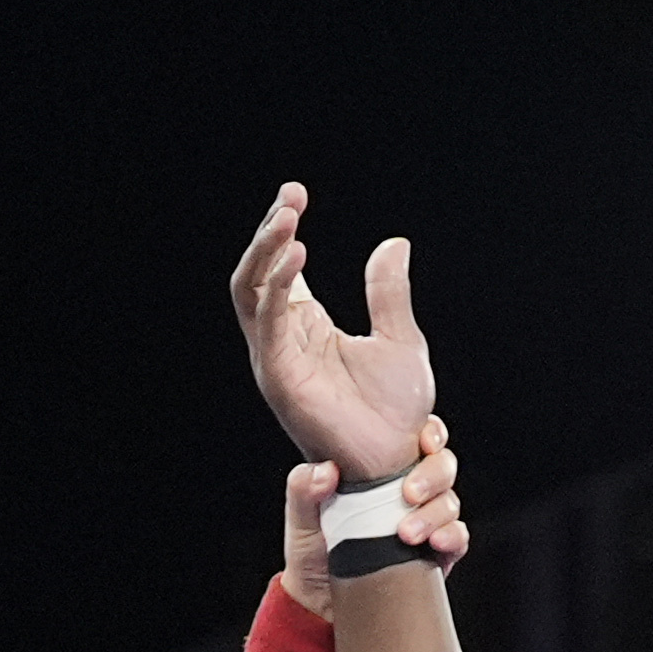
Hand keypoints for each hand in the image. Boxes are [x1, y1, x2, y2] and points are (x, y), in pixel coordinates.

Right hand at [231, 182, 436, 479]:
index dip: (281, 231)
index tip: (296, 193)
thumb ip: (388, 292)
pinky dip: (278, 287)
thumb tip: (394, 243)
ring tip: (288, 216)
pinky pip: (269, 323)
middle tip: (290, 196)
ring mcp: (278, 359)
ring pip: (252, 293)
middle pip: (257, 276)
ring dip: (266, 252)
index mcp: (306, 328)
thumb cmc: (395, 411)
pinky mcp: (282, 378)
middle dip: (268, 233)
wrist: (397, 458)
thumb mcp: (400, 338)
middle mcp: (284, 341)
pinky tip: (297, 255)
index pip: (281, 270)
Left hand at [273, 426, 468, 610]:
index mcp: (383, 471)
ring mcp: (425, 521)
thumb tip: (326, 471)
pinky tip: (436, 543)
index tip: (425, 442)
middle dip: (433, 475)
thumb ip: (303, 489)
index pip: (419, 439)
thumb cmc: (312, 552)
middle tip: (409, 494)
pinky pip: (457, 539)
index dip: (431, 434)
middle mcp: (409, 491)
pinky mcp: (436, 554)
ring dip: (435, 513)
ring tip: (407, 533)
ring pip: (450, 502)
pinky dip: (452, 537)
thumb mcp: (301, 518)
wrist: (321, 604)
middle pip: (443, 466)